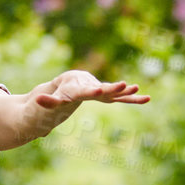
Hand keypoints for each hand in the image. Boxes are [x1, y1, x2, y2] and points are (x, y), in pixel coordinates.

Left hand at [32, 70, 149, 115]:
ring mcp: (99, 90)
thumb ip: (47, 101)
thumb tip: (37, 99)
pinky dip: (132, 98)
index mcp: (76, 88)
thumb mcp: (50, 101)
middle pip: (102, 88)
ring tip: (136, 88)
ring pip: (113, 92)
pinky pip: (120, 97)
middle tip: (123, 84)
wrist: (68, 83)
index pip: (83, 91)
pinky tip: (146, 98)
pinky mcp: (106, 94)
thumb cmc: (58, 94)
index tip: (98, 90)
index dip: (91, 91)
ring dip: (124, 91)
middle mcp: (90, 87)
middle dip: (112, 88)